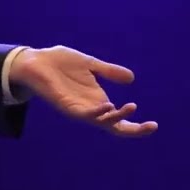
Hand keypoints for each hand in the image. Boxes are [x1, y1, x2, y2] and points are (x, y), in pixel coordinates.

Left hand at [9, 45, 157, 137]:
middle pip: (114, 127)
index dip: (136, 125)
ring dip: (116, 117)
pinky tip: (107, 105)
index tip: (154, 125)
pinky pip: (83, 114)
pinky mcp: (65, 105)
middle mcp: (90, 108)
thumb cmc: (59, 63)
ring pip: (101, 122)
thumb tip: (131, 79)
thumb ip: (108, 71)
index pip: (119, 119)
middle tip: (150, 126)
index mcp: (97, 100)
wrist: (34, 60)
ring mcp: (78, 108)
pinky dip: (96, 112)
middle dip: (132, 130)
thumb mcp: (90, 64)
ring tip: (130, 107)